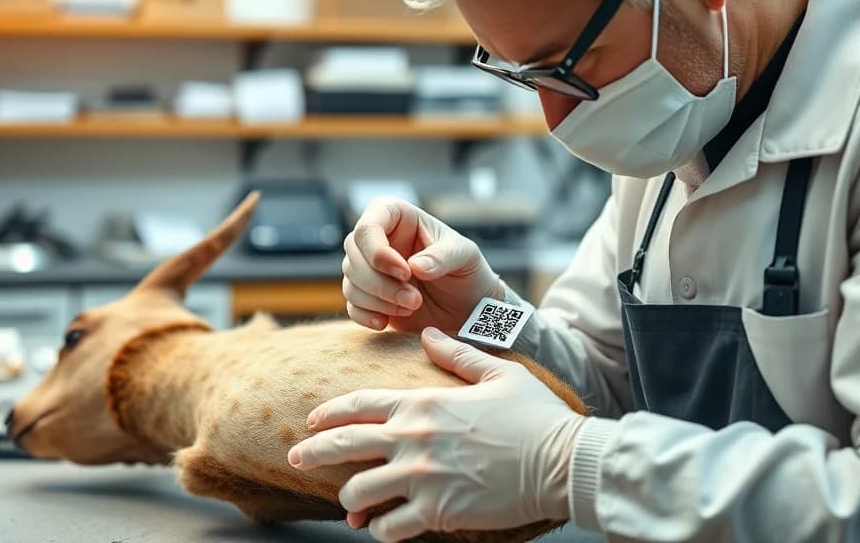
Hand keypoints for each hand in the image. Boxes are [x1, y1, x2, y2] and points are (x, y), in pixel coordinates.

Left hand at [287, 328, 586, 541]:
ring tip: (352, 506)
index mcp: (424, 402)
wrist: (563, 460)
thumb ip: (456, 355)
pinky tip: (383, 527)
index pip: (359, 404)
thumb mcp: (497, 373)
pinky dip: (380, 530)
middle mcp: (413, 438)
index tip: (311, 422)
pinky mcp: (437, 512)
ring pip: (357, 492)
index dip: (329, 414)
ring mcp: (422, 476)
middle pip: (342, 445)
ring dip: (350, 500)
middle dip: (312, 453)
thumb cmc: (537, 415)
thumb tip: (427, 337)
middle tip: (296, 460)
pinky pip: (388, 527)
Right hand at [342, 198, 499, 332]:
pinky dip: (366, 315)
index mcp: (396, 216)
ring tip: (412, 307)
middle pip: (354, 255)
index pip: (368, 226)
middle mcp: (377, 239)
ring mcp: (369, 268)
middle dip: (381, 283)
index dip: (378, 251)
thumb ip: (443, 257)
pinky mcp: (368, 296)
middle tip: (415, 299)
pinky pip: (351, 304)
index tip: (406, 273)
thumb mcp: (465, 256)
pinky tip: (386, 322)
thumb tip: (416, 266)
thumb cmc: (466, 271)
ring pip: (350, 281)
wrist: (467, 307)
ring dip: (378, 300)